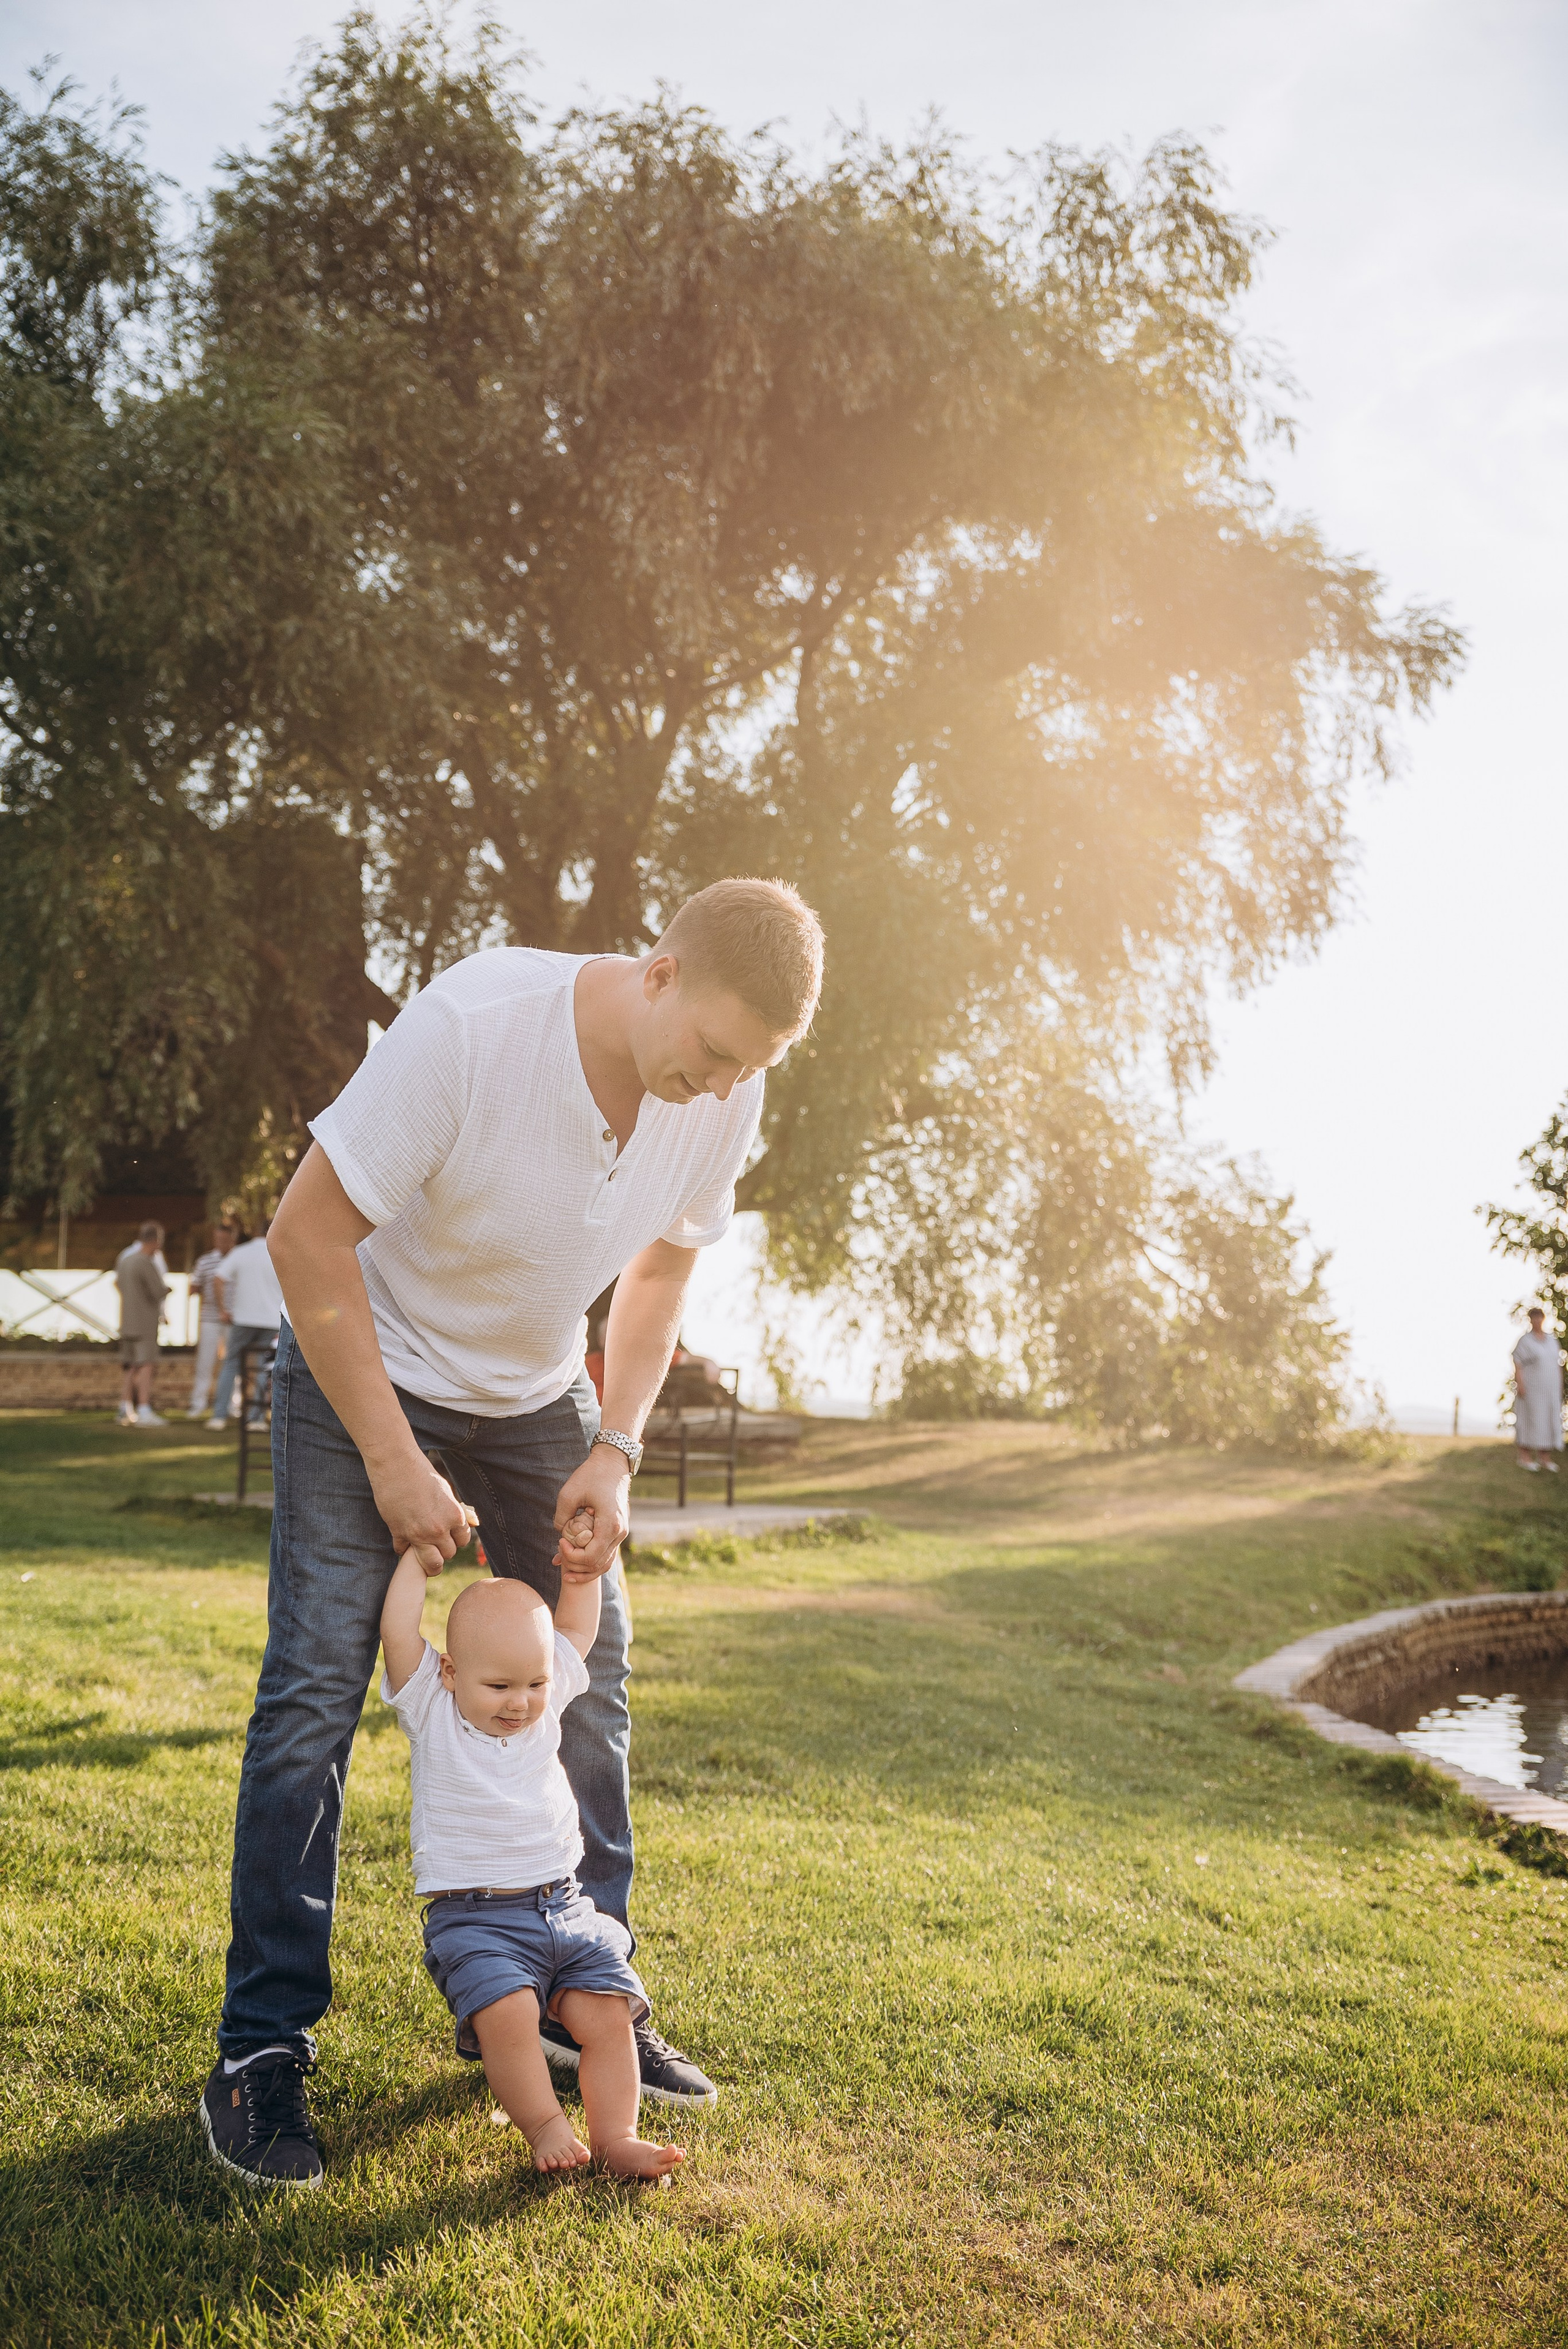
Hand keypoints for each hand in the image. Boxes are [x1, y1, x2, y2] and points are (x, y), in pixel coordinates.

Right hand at [370, 1446, 476, 1571]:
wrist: (396, 1465)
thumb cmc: (423, 1473)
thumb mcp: (447, 1491)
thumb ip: (455, 1511)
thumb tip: (469, 1522)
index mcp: (454, 1517)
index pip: (462, 1541)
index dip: (456, 1538)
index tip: (449, 1534)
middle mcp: (438, 1529)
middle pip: (448, 1554)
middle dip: (443, 1549)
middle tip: (436, 1541)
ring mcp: (418, 1534)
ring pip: (431, 1563)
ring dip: (428, 1559)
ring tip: (424, 1553)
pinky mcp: (398, 1533)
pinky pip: (403, 1552)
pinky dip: (404, 1549)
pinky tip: (404, 1539)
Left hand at [552, 1445, 628, 1577]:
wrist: (612, 1463)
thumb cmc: (591, 1475)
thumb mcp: (569, 1493)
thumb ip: (562, 1518)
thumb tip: (561, 1535)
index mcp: (610, 1523)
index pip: (591, 1556)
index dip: (572, 1556)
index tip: (559, 1542)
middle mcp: (619, 1531)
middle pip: (598, 1564)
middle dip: (576, 1565)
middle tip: (558, 1557)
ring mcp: (621, 1532)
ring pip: (605, 1563)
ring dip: (585, 1570)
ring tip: (566, 1573)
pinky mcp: (618, 1530)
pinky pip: (607, 1554)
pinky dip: (593, 1561)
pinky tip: (577, 1562)